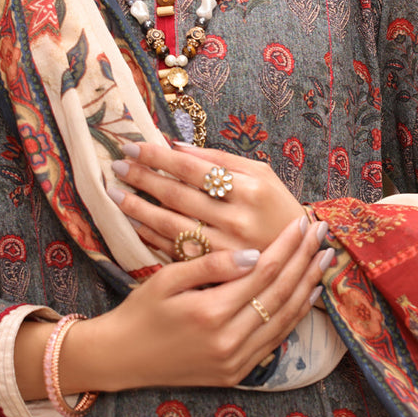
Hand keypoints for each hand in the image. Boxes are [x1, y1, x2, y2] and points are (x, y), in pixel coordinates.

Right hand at [56, 215, 332, 392]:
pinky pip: (275, 341)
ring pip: (285, 319)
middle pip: (281, 293)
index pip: (264, 272)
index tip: (302, 223)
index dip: (287, 245)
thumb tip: (254, 254)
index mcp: (210, 313)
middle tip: (323, 234)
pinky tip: (307, 295)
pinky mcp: (237, 373)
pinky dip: (295, 316)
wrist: (121, 359)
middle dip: (305, 260)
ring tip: (324, 259)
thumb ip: (211, 266)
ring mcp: (235, 361)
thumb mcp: (167, 279)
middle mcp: (229, 340)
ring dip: (308, 286)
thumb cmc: (140, 312)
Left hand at [108, 141, 306, 253]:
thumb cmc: (278, 207)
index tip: (132, 146)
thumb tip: (176, 146)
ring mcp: (225, 248)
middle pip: (178, 195)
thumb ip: (222, 159)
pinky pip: (176, 250)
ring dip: (139, 208)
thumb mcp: (262, 175)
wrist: (302, 255)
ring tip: (115, 194)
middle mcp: (237, 219)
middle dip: (143, 178)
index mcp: (250, 189)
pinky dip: (152, 236)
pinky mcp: (217, 270)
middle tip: (117, 165)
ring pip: (171, 225)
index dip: (159, 156)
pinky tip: (134, 224)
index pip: (193, 168)